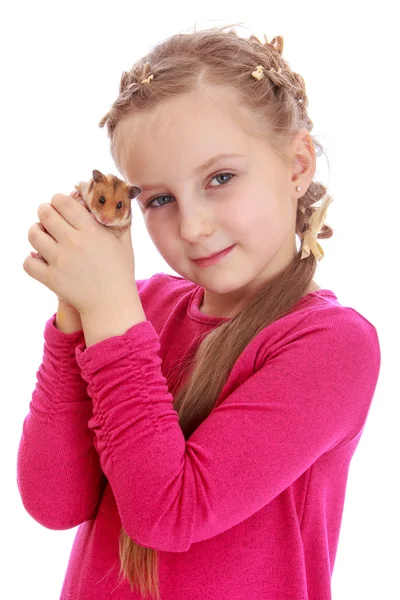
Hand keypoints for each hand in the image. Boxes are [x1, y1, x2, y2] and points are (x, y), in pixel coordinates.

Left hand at [23, 194, 136, 315]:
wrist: (112, 304)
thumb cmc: (120, 272)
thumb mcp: (124, 242)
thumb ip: (121, 219)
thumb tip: (121, 199)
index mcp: (91, 230)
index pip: (62, 201)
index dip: (58, 199)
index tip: (60, 204)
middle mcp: (73, 243)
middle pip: (45, 213)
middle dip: (45, 211)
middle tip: (49, 216)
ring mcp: (60, 261)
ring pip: (33, 234)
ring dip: (36, 231)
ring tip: (43, 235)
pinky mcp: (51, 278)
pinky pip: (28, 263)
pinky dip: (31, 260)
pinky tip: (41, 259)